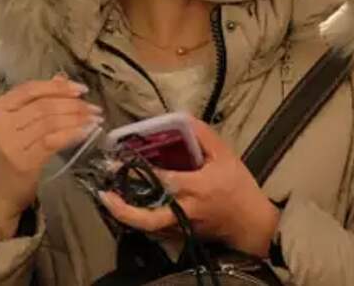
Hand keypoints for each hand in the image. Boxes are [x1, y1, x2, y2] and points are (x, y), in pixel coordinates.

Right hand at [0, 74, 102, 239]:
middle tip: (93, 108)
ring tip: (94, 119)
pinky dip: (73, 133)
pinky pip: (54, 141)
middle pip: (44, 106)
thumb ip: (35, 101)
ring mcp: (10, 145)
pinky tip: (86, 131)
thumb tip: (62, 78)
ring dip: (77, 118)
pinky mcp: (24, 162)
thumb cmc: (5, 155)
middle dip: (73, 104)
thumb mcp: (13, 124)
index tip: (81, 89)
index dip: (58, 87)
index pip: (30, 89)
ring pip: (51, 122)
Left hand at [98, 117, 279, 256]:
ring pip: (148, 227)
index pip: (166, 180)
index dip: (143, 171)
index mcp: (198, 187)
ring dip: (126, 216)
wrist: (249, 222)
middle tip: (104, 195)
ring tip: (109, 198)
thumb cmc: (238, 186)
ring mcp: (181, 227)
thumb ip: (204, 135)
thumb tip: (182, 116)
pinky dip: (139, 220)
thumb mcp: (225, 155)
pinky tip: (129, 206)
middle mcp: (186, 210)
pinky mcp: (180, 237)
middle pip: (149, 217)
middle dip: (123, 209)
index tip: (122, 161)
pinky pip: (154, 231)